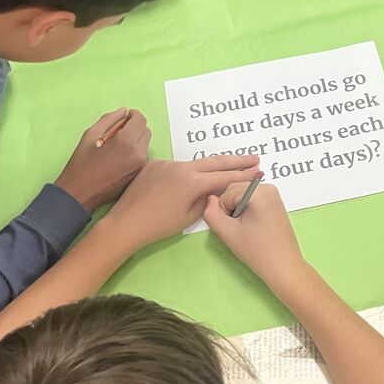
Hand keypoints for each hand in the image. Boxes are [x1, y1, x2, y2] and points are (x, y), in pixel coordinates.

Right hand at [54, 108, 151, 212]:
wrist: (80, 193)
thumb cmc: (82, 163)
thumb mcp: (90, 135)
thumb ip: (109, 119)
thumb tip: (123, 111)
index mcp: (126, 141)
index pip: (140, 120)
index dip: (133, 115)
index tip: (126, 117)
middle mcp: (138, 153)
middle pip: (145, 131)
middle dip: (135, 127)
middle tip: (118, 132)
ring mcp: (140, 166)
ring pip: (145, 144)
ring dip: (135, 140)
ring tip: (116, 146)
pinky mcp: (138, 175)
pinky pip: (142, 156)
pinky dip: (134, 152)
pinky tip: (119, 158)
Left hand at [103, 155, 262, 246]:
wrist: (126, 223)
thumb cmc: (159, 225)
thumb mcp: (189, 216)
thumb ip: (206, 200)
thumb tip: (213, 191)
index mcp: (192, 181)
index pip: (224, 176)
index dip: (243, 174)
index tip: (258, 171)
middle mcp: (181, 167)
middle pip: (215, 161)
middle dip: (236, 160)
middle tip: (254, 158)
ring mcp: (167, 163)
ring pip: (195, 163)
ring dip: (212, 166)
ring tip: (230, 166)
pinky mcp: (155, 164)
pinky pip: (177, 166)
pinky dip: (189, 171)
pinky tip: (194, 177)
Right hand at [205, 183, 306, 288]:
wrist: (283, 266)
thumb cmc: (257, 251)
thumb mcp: (227, 233)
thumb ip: (211, 214)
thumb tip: (210, 199)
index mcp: (258, 192)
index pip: (225, 194)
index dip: (224, 212)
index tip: (235, 228)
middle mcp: (268, 187)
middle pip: (233, 190)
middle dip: (230, 208)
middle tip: (240, 228)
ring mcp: (274, 194)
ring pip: (241, 194)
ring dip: (238, 209)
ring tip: (247, 228)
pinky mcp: (275, 201)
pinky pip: (252, 198)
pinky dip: (247, 210)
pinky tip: (253, 226)